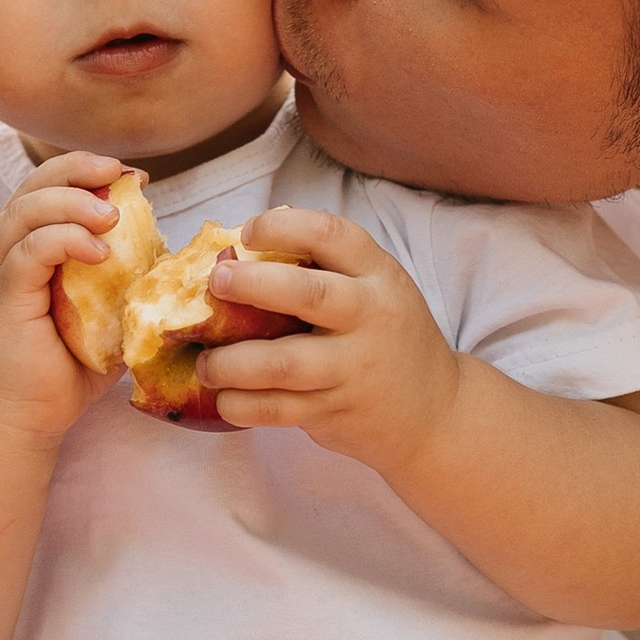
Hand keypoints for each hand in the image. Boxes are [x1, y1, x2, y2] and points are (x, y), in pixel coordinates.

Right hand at [0, 150, 125, 445]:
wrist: (17, 422)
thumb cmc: (60, 374)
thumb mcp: (103, 321)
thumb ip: (123, 287)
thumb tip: (173, 264)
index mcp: (27, 250)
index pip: (47, 189)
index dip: (85, 172)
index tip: (131, 177)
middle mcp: (6, 254)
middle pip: (32, 187)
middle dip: (77, 169)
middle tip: (120, 174)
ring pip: (24, 212)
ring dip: (73, 203)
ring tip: (114, 214)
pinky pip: (27, 253)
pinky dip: (63, 241)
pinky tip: (100, 252)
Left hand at [194, 205, 463, 471]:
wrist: (433, 412)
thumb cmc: (388, 336)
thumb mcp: (376, 289)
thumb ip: (325, 271)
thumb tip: (234, 256)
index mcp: (378, 275)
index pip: (331, 235)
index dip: (282, 226)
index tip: (246, 233)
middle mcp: (370, 318)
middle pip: (307, 294)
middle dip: (251, 285)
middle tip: (216, 283)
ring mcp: (353, 369)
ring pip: (283, 363)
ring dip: (231, 362)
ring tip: (207, 361)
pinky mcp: (336, 411)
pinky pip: (278, 409)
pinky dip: (242, 405)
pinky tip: (223, 397)